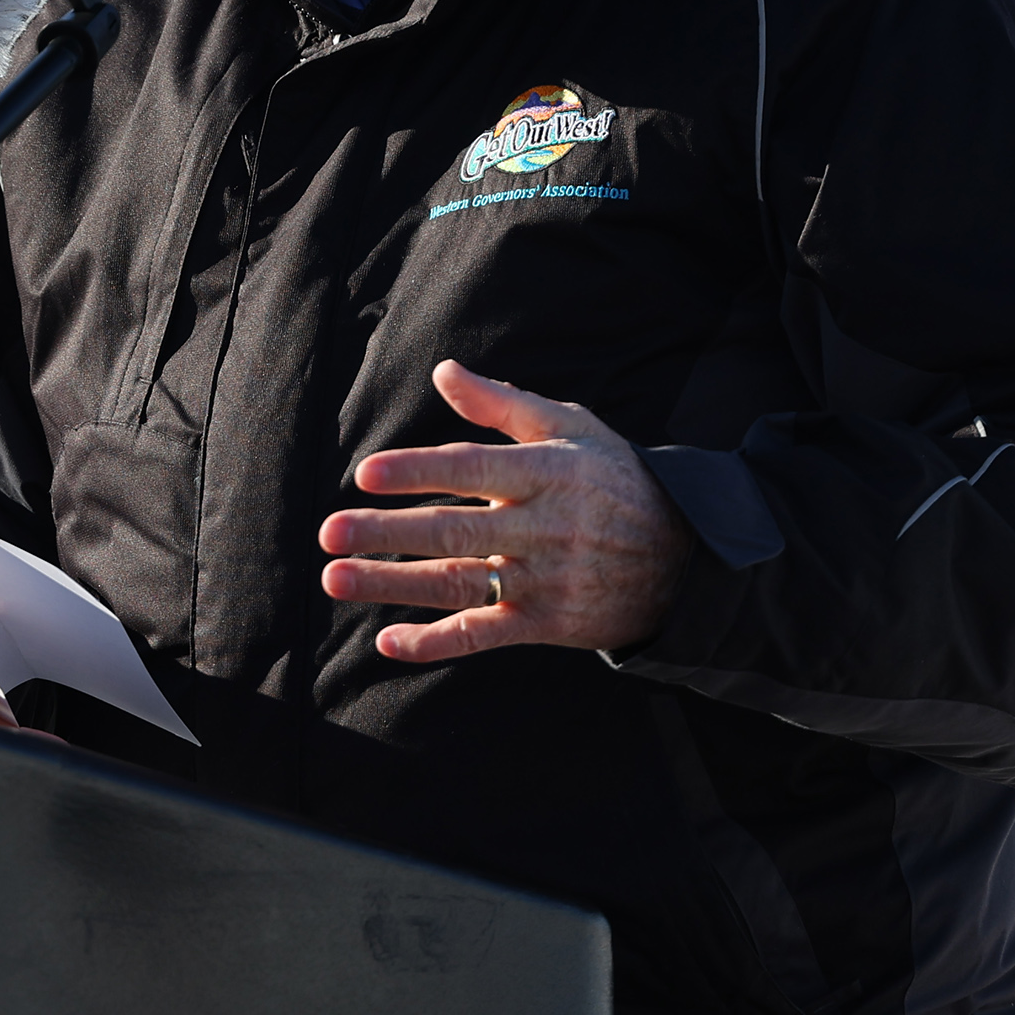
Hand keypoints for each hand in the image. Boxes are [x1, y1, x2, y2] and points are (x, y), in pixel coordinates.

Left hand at [320, 359, 690, 662]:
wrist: (685, 558)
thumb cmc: (615, 480)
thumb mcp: (570, 428)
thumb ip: (503, 404)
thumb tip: (443, 372)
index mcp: (548, 472)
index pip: (472, 470)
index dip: (419, 472)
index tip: (367, 474)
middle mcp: (544, 527)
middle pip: (454, 530)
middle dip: (387, 532)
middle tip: (330, 532)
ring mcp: (545, 580)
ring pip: (458, 583)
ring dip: (392, 584)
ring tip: (336, 578)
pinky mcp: (547, 625)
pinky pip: (483, 636)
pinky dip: (435, 642)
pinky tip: (389, 642)